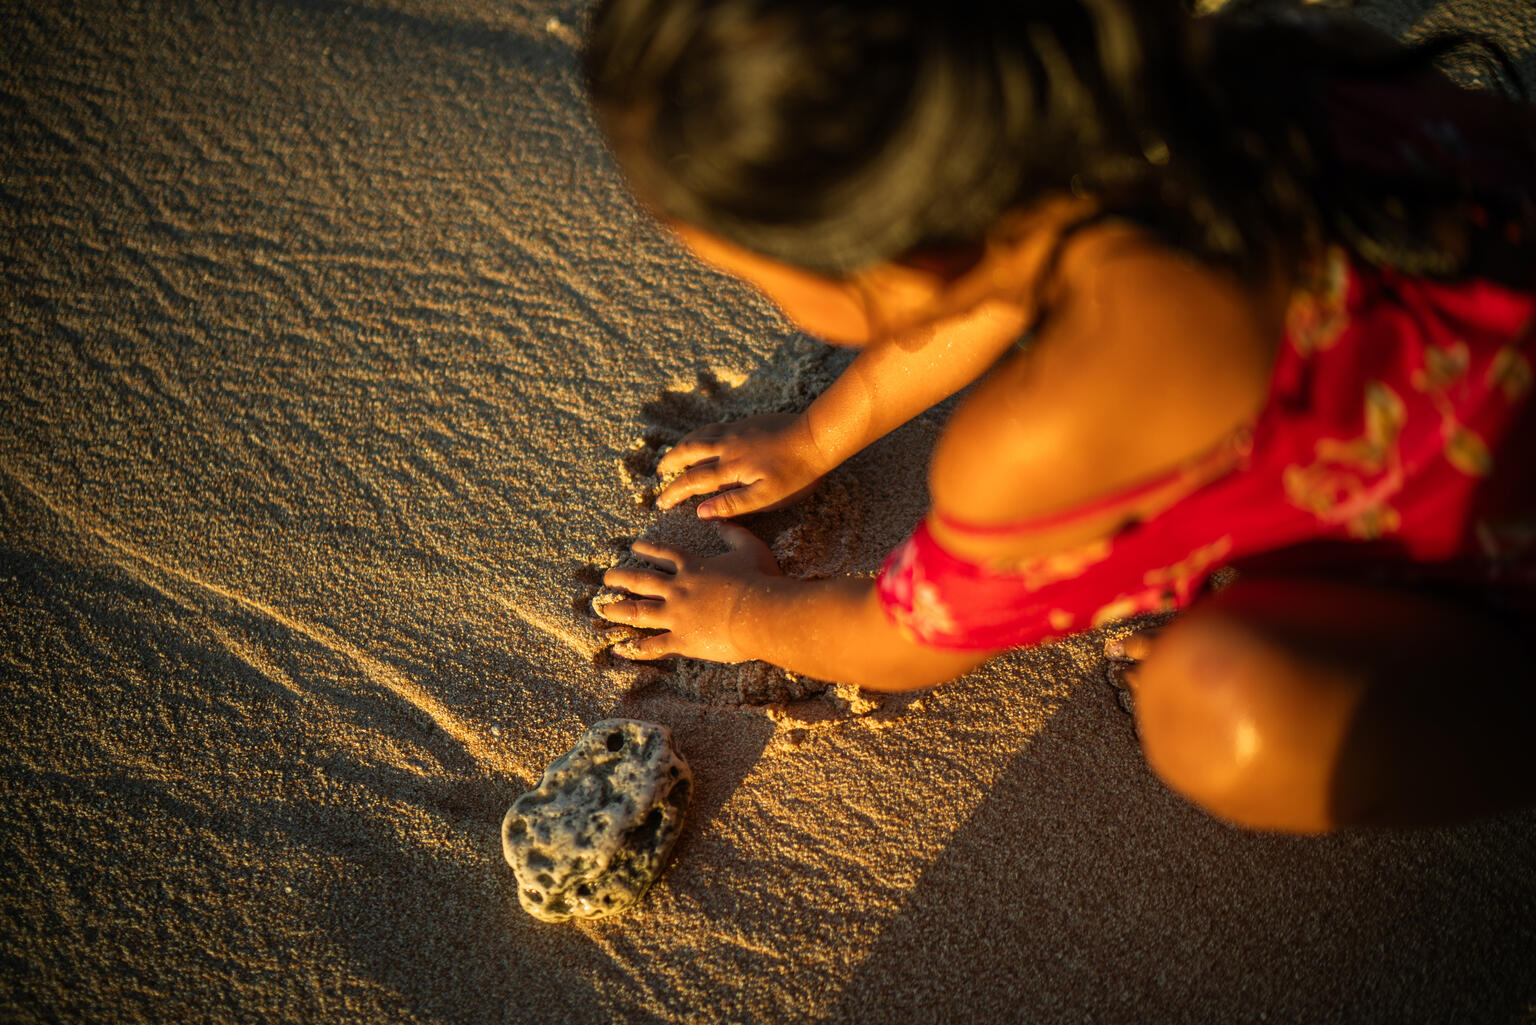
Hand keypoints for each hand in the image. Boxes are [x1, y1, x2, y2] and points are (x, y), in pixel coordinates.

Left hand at [596, 524, 781, 661]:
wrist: (761, 612)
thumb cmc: (760, 580)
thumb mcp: (750, 548)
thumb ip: (734, 533)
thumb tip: (720, 521)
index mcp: (693, 568)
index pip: (664, 555)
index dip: (647, 549)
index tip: (633, 547)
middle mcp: (678, 589)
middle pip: (642, 580)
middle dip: (621, 577)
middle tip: (607, 577)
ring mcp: (676, 616)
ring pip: (639, 611)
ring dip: (619, 609)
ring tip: (603, 608)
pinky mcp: (682, 641)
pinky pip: (652, 646)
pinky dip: (634, 648)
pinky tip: (619, 649)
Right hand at [655, 413, 828, 518]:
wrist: (816, 436)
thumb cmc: (796, 473)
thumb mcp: (766, 498)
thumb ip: (732, 505)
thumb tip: (701, 512)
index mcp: (729, 468)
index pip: (692, 482)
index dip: (673, 493)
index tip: (660, 502)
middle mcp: (727, 446)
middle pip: (688, 452)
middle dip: (671, 462)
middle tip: (660, 472)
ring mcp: (736, 431)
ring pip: (700, 435)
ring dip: (682, 446)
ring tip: (674, 454)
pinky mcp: (747, 423)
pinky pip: (714, 427)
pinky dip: (700, 434)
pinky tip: (705, 438)